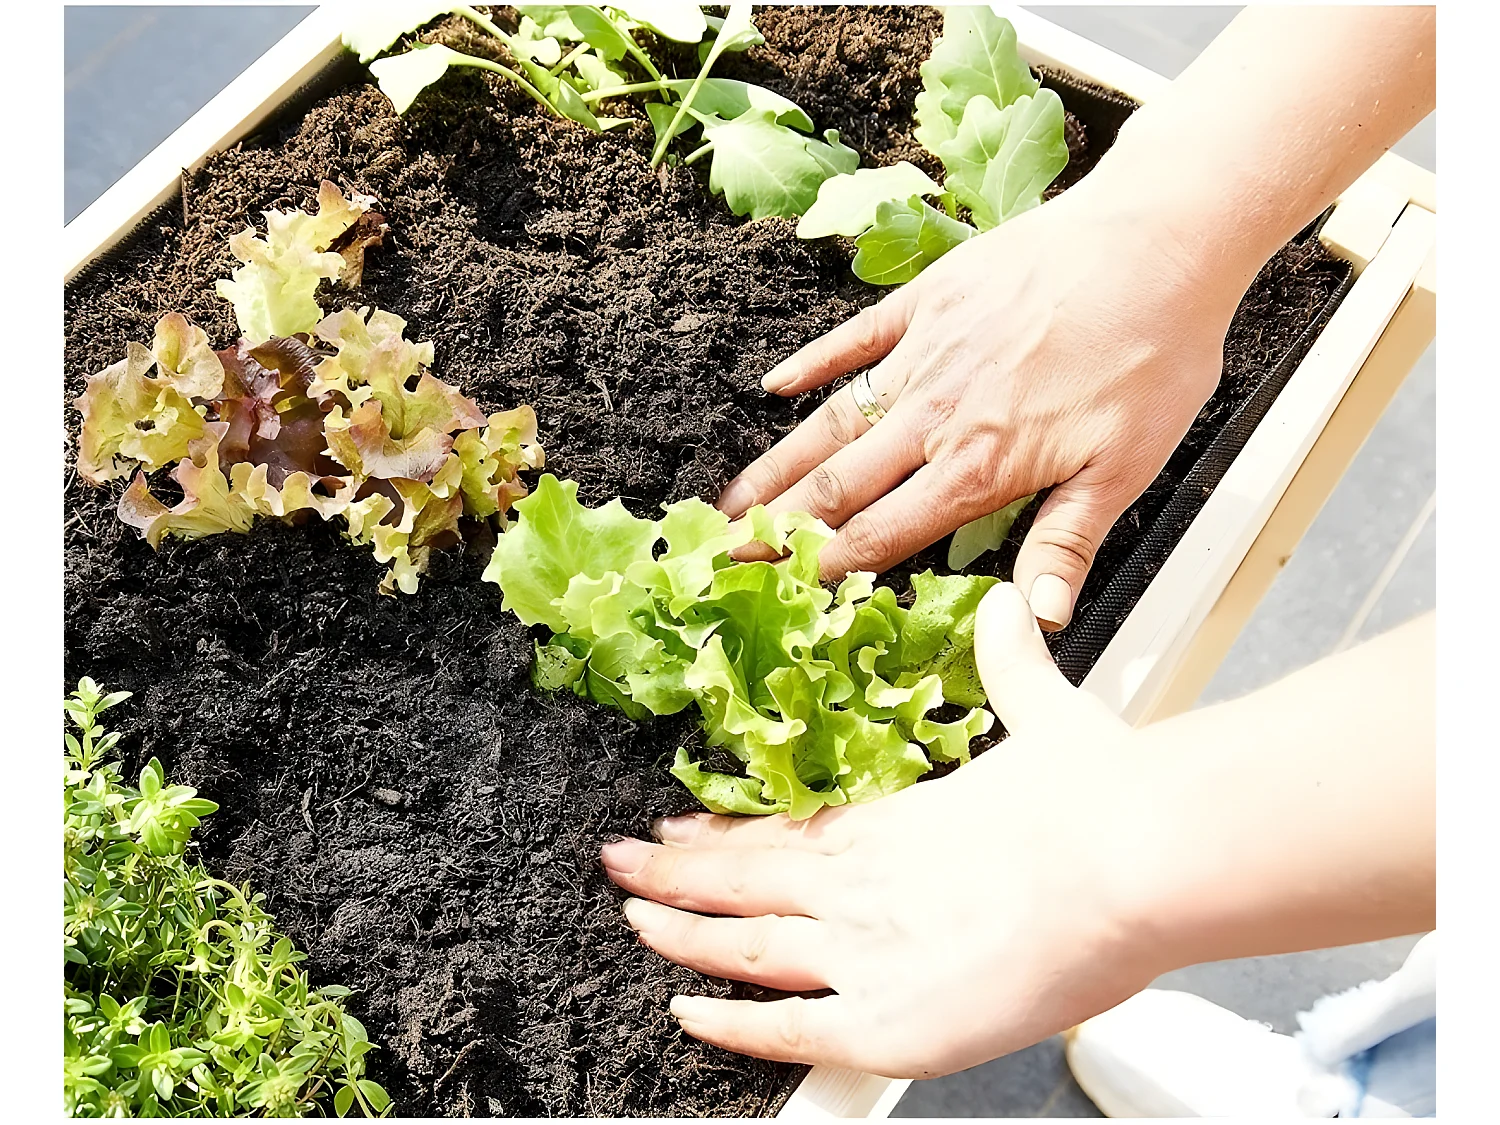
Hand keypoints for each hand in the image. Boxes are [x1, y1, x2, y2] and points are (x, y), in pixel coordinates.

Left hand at [599, 582, 1166, 1078]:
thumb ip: (1013, 666)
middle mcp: (860, 883)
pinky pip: (783, 1029)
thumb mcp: (1047, 715)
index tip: (675, 828)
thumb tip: (1007, 609)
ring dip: (678, 932)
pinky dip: (728, 1025)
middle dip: (671, 873)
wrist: (1134, 858)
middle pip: (740, 879)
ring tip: (632, 919)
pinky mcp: (887, 1022)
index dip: (721, 834)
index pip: (782, 831)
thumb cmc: (1101, 796)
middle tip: (620, 865)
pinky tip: (684, 1013)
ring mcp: (863, 951)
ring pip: (741, 944)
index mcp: (893, 822)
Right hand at [715, 180, 1238, 629]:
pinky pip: (855, 339)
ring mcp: (926, 352)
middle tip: (721, 555)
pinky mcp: (930, 300)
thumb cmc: (1153, 355)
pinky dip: (813, 364)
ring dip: (778, 466)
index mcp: (979, 465)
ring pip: (833, 422)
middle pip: (838, 485)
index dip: (826, 567)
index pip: (882, 533)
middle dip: (776, 528)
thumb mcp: (1125, 466)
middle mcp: (936, 414)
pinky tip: (775, 387)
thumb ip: (1066, 544)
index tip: (778, 591)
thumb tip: (1035, 622)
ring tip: (728, 500)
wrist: (1159, 241)